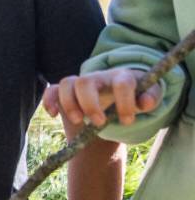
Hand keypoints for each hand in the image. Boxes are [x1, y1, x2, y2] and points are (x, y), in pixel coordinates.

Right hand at [43, 69, 160, 126]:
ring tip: (78, 121)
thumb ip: (150, 97)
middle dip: (89, 104)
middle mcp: (98, 77)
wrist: (117, 92)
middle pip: (85, 81)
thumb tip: (145, 102)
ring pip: (66, 83)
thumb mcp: (147, 96)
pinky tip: (53, 115)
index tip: (127, 120)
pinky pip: (52, 90)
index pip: (121, 83)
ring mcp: (81, 83)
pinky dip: (49, 101)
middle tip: (99, 123)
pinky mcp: (67, 91)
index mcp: (120, 77)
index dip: (125, 102)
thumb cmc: (133, 96)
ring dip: (68, 104)